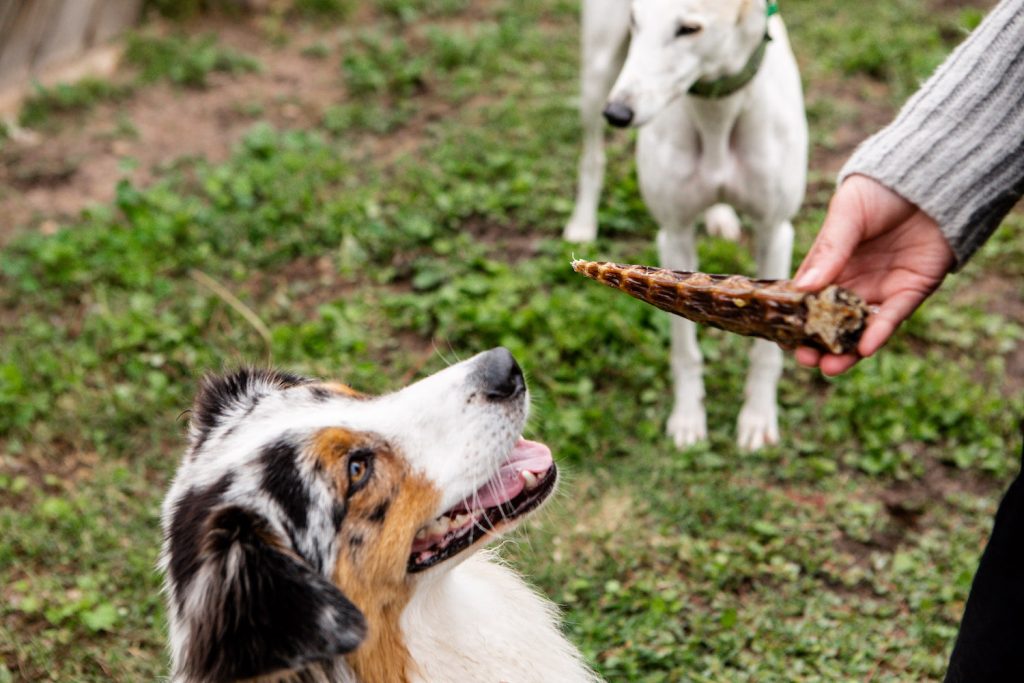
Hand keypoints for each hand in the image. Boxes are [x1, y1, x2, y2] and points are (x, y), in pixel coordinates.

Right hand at [792, 174, 955, 374]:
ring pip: (860, 328)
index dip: (795, 321)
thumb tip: (803, 288)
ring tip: (830, 368)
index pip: (807, 299)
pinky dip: (878, 334)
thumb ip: (829, 251)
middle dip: (817, 343)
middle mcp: (854, 280)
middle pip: (831, 321)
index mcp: (831, 263)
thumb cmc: (881, 190)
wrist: (932, 179)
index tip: (782, 340)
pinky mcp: (911, 290)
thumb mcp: (847, 215)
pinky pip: (892, 318)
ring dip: (846, 351)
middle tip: (805, 359)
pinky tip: (864, 348)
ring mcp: (882, 287)